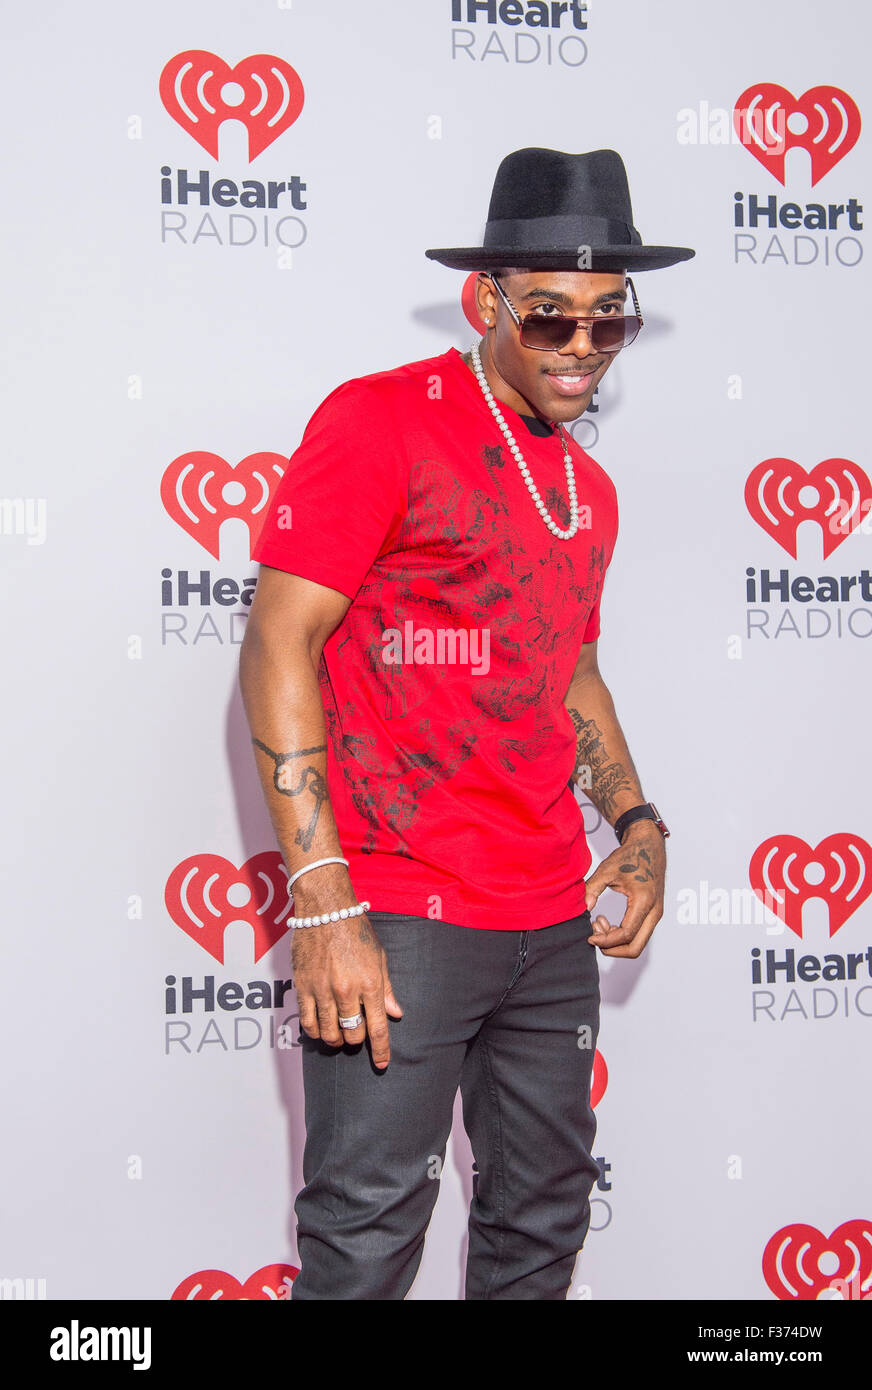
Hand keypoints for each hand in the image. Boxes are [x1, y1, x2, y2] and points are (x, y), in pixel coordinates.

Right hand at [292, 913, 402, 1068]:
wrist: (326, 910)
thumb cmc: (356, 930)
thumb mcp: (379, 957)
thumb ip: (386, 989)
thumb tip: (395, 1013)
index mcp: (369, 983)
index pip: (377, 1028)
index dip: (381, 1050)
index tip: (383, 1063)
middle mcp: (346, 990)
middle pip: (352, 1034)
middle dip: (356, 1039)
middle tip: (356, 1033)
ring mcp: (322, 990)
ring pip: (328, 1032)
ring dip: (335, 1038)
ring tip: (338, 1033)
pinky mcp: (303, 986)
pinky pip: (307, 1021)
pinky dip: (315, 1031)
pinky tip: (320, 1028)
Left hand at [584, 821, 665, 957]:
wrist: (648, 846)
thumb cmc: (630, 856)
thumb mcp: (607, 870)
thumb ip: (592, 889)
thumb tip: (582, 908)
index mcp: (644, 901)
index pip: (626, 934)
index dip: (606, 940)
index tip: (590, 935)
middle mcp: (654, 911)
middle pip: (636, 947)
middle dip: (612, 948)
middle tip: (594, 935)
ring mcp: (656, 914)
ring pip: (638, 943)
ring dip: (616, 942)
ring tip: (599, 923)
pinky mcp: (653, 913)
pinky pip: (639, 934)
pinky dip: (622, 936)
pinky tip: (607, 922)